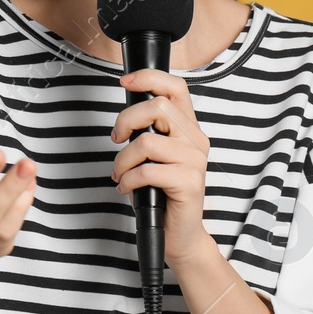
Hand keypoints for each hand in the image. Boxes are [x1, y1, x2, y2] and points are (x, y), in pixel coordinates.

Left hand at [109, 70, 212, 265]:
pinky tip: (127, 188)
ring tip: (120, 174)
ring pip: (147, 142)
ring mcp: (195, 161)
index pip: (176, 88)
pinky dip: (129, 179)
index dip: (150, 78)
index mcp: (188, 128)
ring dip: (123, 160)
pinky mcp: (189, 182)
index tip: (125, 82)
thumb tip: (126, 118)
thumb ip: (147, 132)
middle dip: (126, 120)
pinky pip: (147, 171)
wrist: (179, 235)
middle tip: (116, 139)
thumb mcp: (152, 156)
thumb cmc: (161, 194)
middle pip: (158, 107)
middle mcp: (196, 140)